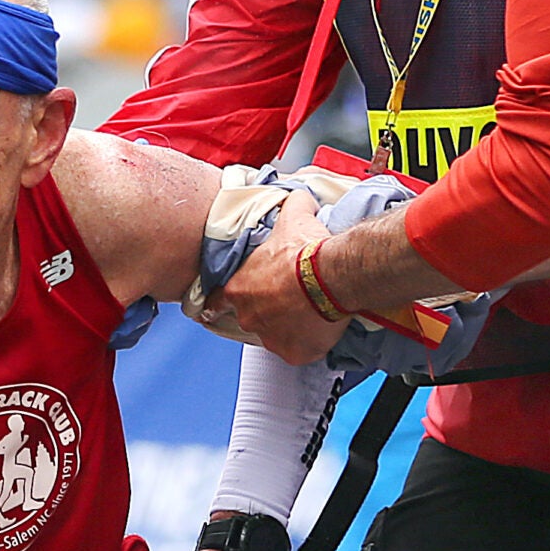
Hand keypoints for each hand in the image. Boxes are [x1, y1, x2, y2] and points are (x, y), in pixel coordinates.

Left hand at [216, 193, 350, 365]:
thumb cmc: (307, 250)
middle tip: (290, 299)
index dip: (220, 304)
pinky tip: (318, 328)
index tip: (219, 308)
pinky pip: (298, 351)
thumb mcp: (293, 217)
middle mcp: (249, 317)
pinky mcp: (293, 353)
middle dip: (268, 311)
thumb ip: (289, 207)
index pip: (217, 302)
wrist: (333, 274)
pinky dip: (307, 343)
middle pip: (252, 318)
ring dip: (288, 327)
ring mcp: (270, 338)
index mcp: (239, 289)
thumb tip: (297, 197)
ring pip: (276, 336)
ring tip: (309, 311)